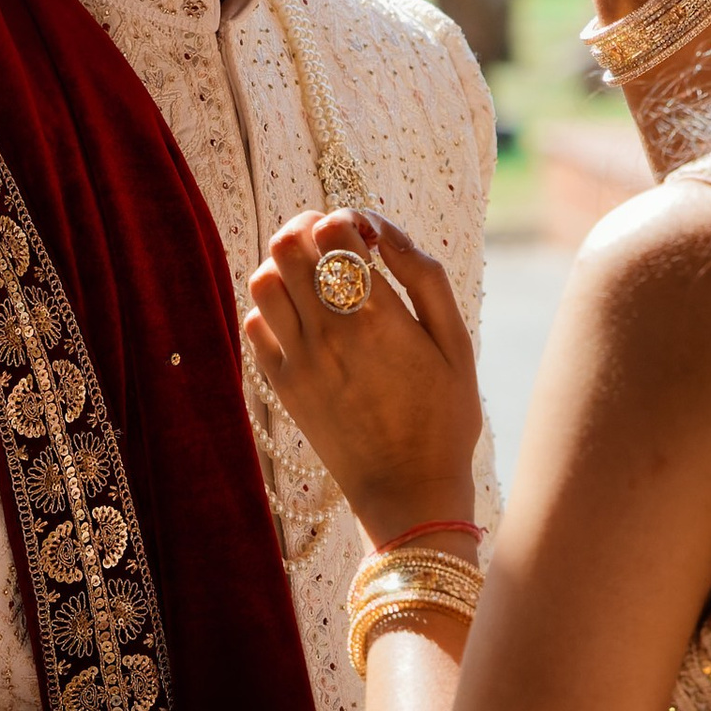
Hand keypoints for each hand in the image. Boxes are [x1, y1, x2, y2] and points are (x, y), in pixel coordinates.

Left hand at [244, 210, 481, 547]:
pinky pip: (254, 324)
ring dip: (285, 268)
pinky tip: (301, 320)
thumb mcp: (457, 342)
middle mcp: (330, 332)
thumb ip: (424, 276)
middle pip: (287, 244)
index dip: (347, 219)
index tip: (367, 239)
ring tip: (313, 281)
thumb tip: (384, 230)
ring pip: (262, 280)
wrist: (408, 492)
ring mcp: (299, 360)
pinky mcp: (281, 386)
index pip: (333, 230)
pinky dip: (271, 310)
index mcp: (378, 316)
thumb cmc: (444, 416)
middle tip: (333, 247)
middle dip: (309, 230)